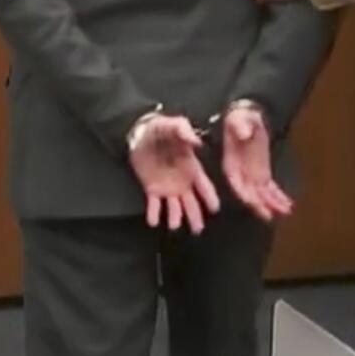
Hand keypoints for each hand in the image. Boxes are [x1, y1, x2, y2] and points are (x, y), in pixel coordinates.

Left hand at [128, 115, 221, 233]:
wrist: (140, 133)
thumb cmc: (160, 128)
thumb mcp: (173, 125)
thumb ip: (184, 132)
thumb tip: (197, 143)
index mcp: (191, 168)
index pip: (203, 185)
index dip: (209, 197)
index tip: (215, 209)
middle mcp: (182, 181)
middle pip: (191, 202)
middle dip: (195, 216)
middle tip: (197, 230)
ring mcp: (167, 186)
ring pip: (174, 206)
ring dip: (175, 217)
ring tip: (173, 226)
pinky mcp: (151, 188)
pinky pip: (154, 204)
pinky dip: (154, 213)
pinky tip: (153, 222)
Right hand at [221, 105, 293, 221]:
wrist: (246, 117)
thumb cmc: (238, 118)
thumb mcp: (238, 119)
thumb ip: (239, 126)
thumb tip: (244, 134)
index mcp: (231, 163)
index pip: (236, 183)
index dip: (244, 194)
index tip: (253, 203)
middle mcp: (241, 173)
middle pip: (250, 194)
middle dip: (260, 205)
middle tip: (271, 215)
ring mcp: (252, 175)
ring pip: (262, 195)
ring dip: (272, 204)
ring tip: (286, 211)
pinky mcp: (263, 173)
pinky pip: (270, 189)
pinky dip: (278, 197)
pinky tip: (288, 205)